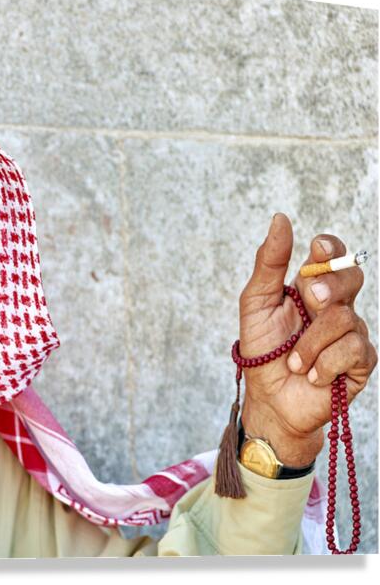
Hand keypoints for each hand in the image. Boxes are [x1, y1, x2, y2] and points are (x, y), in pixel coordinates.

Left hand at [237, 213, 376, 466]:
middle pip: (351, 277)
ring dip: (311, 344)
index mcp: (310, 286)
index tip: (318, 248)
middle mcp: (336, 305)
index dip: (331, 248)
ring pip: (345, 318)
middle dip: (329, 287)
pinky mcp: (362, 361)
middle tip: (308, 301)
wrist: (270, 398)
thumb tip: (280, 219)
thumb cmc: (263, 350)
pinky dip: (325, 364)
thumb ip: (270, 263)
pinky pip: (353, 350)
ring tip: (295, 361)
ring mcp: (352, 332)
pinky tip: (313, 375)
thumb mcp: (256, 303)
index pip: (333, 255)